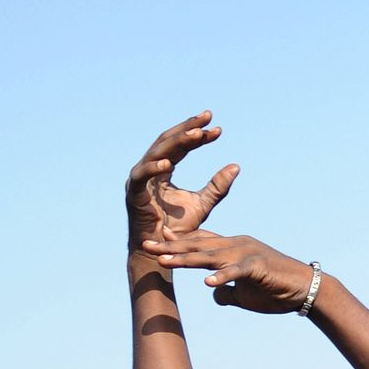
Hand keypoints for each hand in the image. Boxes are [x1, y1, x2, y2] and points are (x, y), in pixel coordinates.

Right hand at [126, 111, 238, 249]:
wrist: (162, 251)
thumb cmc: (178, 229)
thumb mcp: (202, 204)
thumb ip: (217, 187)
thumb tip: (236, 166)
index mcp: (163, 170)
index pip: (182, 147)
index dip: (198, 136)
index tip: (218, 130)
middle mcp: (149, 170)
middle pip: (168, 141)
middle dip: (188, 127)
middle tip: (208, 116)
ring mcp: (139, 180)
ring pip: (157, 152)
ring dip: (175, 141)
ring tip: (195, 134)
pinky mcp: (132, 193)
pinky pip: (141, 176)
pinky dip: (152, 168)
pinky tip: (168, 163)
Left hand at [143, 229, 315, 313]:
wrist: (306, 290)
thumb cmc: (275, 291)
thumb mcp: (244, 294)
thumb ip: (227, 291)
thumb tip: (214, 295)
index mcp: (232, 249)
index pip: (200, 242)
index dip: (178, 242)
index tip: (155, 240)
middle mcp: (237, 245)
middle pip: (198, 245)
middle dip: (171, 247)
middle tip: (146, 245)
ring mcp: (247, 254)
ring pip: (211, 255)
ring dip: (186, 259)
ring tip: (164, 261)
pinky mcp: (259, 266)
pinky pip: (237, 271)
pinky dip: (222, 276)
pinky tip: (206, 283)